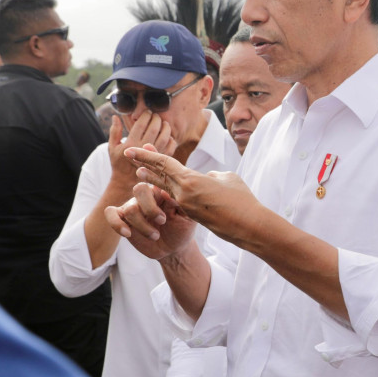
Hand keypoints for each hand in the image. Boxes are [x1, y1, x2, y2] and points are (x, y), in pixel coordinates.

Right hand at [105, 181, 196, 260]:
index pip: (155, 179)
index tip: (162, 195)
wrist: (173, 248)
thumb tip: (167, 193)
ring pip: (130, 208)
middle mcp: (145, 196)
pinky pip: (110, 214)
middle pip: (139, 190)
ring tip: (155, 236)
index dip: (155, 183)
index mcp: (162, 190)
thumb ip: (180, 204)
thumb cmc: (182, 229)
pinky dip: (116, 223)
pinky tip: (128, 233)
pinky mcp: (123, 219)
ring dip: (143, 225)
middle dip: (150, 208)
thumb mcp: (188, 218)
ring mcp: (132, 206)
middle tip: (162, 221)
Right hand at [107, 114, 174, 188]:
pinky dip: (171, 139)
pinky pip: (170, 147)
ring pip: (165, 136)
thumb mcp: (112, 147)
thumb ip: (114, 131)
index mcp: (130, 144)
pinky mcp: (161, 160)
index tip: (147, 112)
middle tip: (156, 115)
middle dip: (156, 118)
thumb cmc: (118, 162)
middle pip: (154, 128)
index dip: (146, 115)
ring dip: (166, 127)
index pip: (141, 124)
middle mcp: (143, 149)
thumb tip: (115, 116)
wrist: (126, 181)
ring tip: (164, 123)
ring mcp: (154, 155)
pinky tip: (168, 135)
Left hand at [123, 146, 261, 242]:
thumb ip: (211, 175)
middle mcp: (183, 194)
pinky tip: (162, 188)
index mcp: (190, 181)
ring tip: (139, 171)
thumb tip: (205, 177)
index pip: (163, 164)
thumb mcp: (227, 178)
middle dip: (144, 164)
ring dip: (153, 179)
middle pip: (159, 175)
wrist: (248, 227)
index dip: (147, 155)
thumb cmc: (241, 200)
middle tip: (129, 154)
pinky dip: (169, 191)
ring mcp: (186, 206)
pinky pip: (177, 199)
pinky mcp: (192, 215)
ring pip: (167, 188)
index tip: (132, 149)